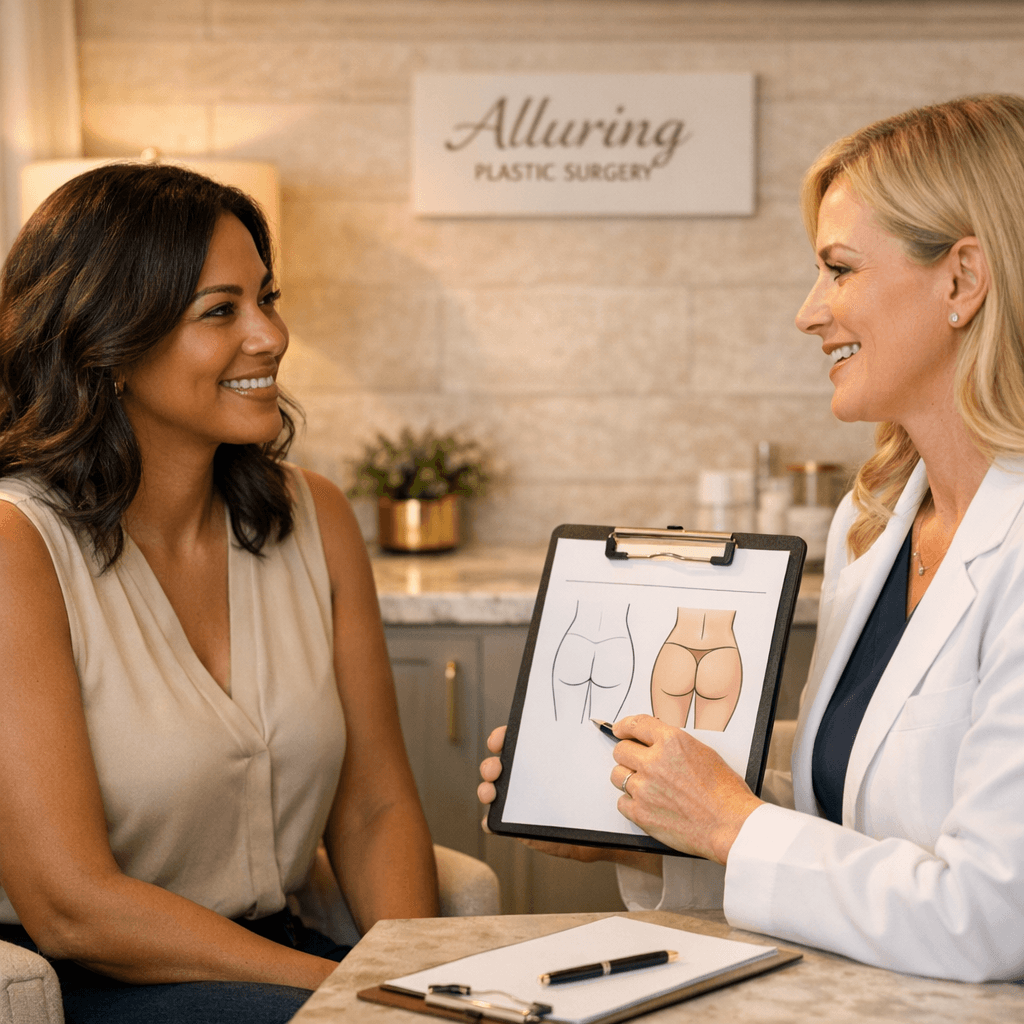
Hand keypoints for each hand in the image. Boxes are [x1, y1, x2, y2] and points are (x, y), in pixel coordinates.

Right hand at [476, 725, 628, 865]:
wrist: (598, 828)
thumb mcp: (590, 767)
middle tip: (495, 770)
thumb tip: (604, 728)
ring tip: (491, 793)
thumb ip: (591, 749)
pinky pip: (497, 821)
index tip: (498, 741)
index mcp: (538, 757)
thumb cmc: (592, 792)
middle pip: (496, 765)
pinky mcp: (516, 824)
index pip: (512, 740)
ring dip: (485, 789)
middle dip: (489, 765)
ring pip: (491, 790)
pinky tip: (492, 820)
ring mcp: (517, 800)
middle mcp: (523, 776)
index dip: (500, 737)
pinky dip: (490, 820)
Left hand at [610, 714, 762, 864]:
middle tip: (635, 762)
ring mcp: (645, 788)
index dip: (624, 726)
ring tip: (644, 786)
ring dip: (628, 778)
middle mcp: (654, 762)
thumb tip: (658, 744)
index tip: (619, 730)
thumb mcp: (704, 753)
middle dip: (627, 754)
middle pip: (621, 750)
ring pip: (617, 775)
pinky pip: (621, 802)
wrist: (730, 826)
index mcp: (672, 742)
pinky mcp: (641, 813)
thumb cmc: (726, 793)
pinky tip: (646, 804)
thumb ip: (676, 746)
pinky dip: (631, 803)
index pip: (636, 724)